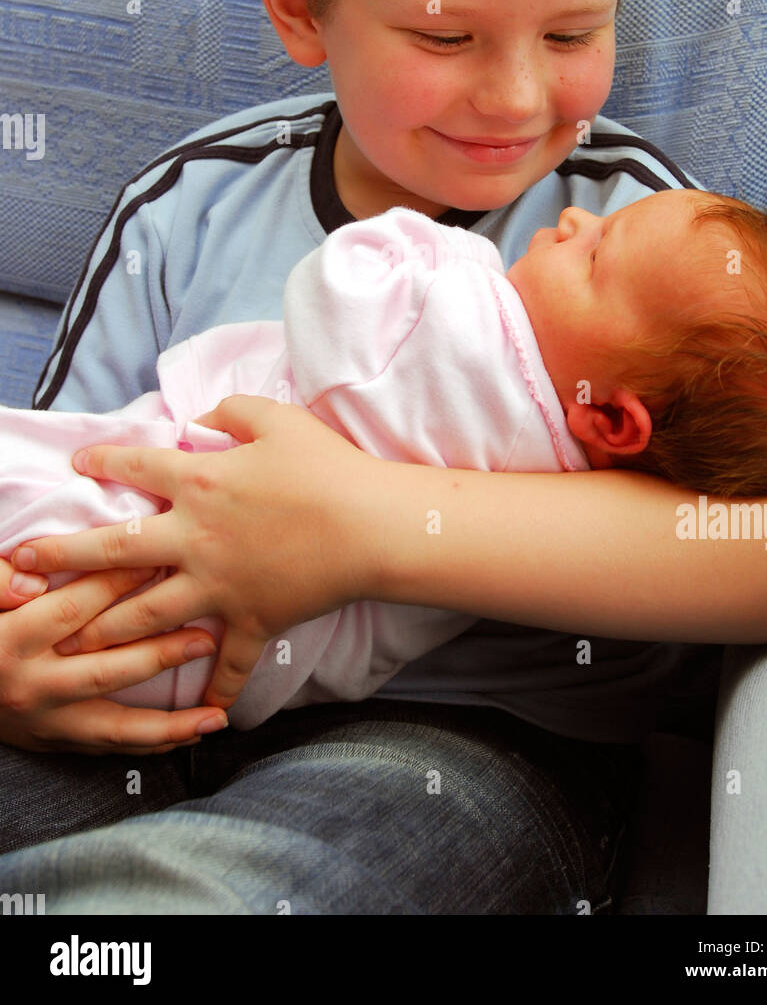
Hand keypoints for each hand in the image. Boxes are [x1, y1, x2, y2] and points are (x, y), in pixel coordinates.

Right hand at [0, 566, 228, 753]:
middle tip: (208, 637)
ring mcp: (46, 722)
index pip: (74, 609)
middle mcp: (33, 687)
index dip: (119, 582)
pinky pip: (110, 748)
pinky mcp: (55, 743)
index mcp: (12, 641)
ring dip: (171, 722)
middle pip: (106, 669)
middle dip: (161, 653)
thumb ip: (3, 581)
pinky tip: (191, 736)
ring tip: (217, 715)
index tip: (164, 559)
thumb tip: (33, 579)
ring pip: (116, 725)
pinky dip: (152, 743)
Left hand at [11, 396, 378, 713]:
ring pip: (146, 614)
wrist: (372, 527)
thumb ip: (230, 412)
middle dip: (63, 556)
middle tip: (23, 563)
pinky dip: (216, 687)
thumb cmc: (327, 468)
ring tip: (74, 641)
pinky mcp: (252, 620)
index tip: (79, 464)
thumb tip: (197, 420)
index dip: (104, 461)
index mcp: (200, 483)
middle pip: (115, 551)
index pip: (136, 468)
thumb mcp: (277, 420)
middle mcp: (196, 538)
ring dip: (106, 629)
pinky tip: (203, 713)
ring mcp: (219, 586)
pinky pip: (228, 662)